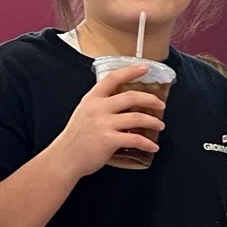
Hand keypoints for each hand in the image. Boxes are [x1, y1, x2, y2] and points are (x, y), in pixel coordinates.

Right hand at [49, 64, 165, 177]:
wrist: (65, 158)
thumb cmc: (76, 137)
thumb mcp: (84, 112)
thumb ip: (101, 105)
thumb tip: (125, 103)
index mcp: (92, 99)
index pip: (112, 78)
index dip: (130, 71)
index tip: (144, 68)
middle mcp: (98, 108)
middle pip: (131, 97)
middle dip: (151, 100)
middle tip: (161, 105)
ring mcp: (103, 124)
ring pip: (137, 118)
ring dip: (153, 121)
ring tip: (160, 125)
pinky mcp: (109, 140)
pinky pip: (135, 139)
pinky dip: (148, 143)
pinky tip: (153, 146)